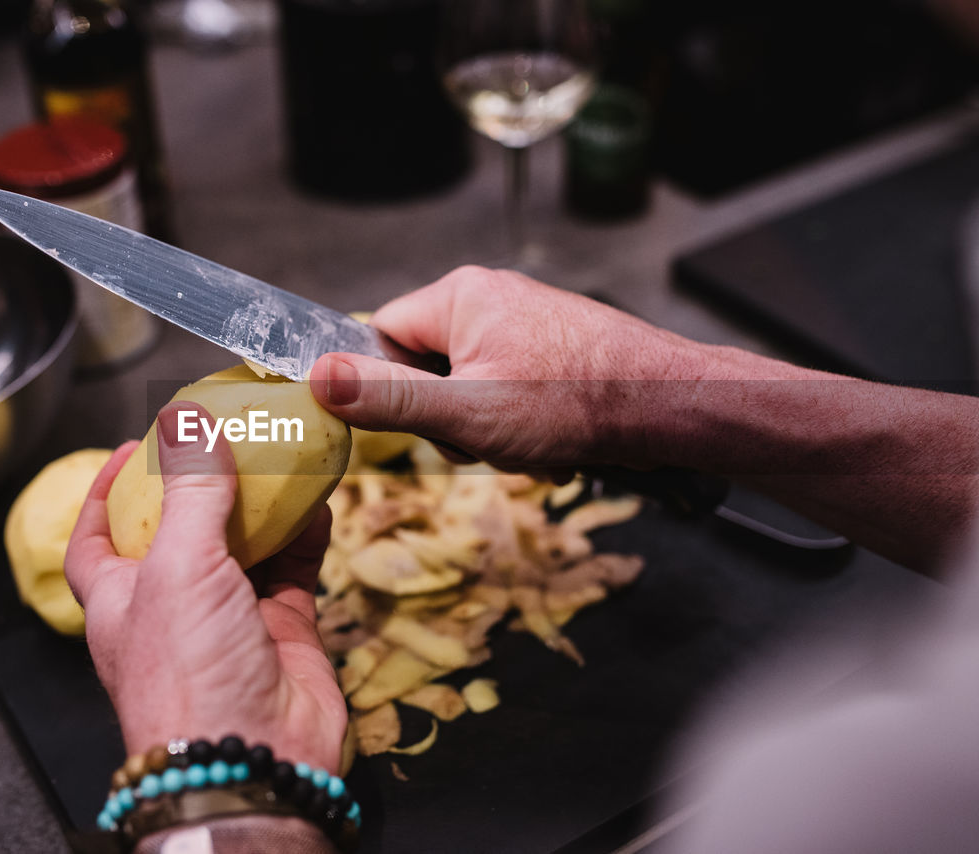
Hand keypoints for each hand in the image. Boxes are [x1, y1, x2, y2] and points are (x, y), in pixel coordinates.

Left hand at [64, 403, 347, 771]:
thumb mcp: (177, 567)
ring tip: (277, 457)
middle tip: (223, 440)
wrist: (252, 760)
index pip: (97, 537)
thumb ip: (191, 493)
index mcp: (121, 599)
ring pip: (244, 546)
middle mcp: (172, 607)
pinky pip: (294, 570)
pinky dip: (306, 534)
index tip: (132, 448)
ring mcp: (230, 619)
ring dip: (261, 504)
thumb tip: (189, 424)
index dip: (106, 491)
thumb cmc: (188, 676)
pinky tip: (319, 501)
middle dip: (199, 487)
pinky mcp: (282, 632)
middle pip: (180, 533)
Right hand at [310, 265, 701, 473]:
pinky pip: (508, 388)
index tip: (426, 420)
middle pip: (426, 365)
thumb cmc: (574, 404)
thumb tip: (316, 378)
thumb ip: (387, 397)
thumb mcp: (465, 411)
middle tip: (484, 439)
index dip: (391, 388)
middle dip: (450, 417)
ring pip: (469, 385)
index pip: (381, 335)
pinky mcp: (553, 346)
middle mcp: (491, 296)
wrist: (669, 404)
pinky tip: (551, 442)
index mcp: (460, 295)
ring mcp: (526, 320)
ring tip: (528, 443)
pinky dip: (521, 425)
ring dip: (488, 429)